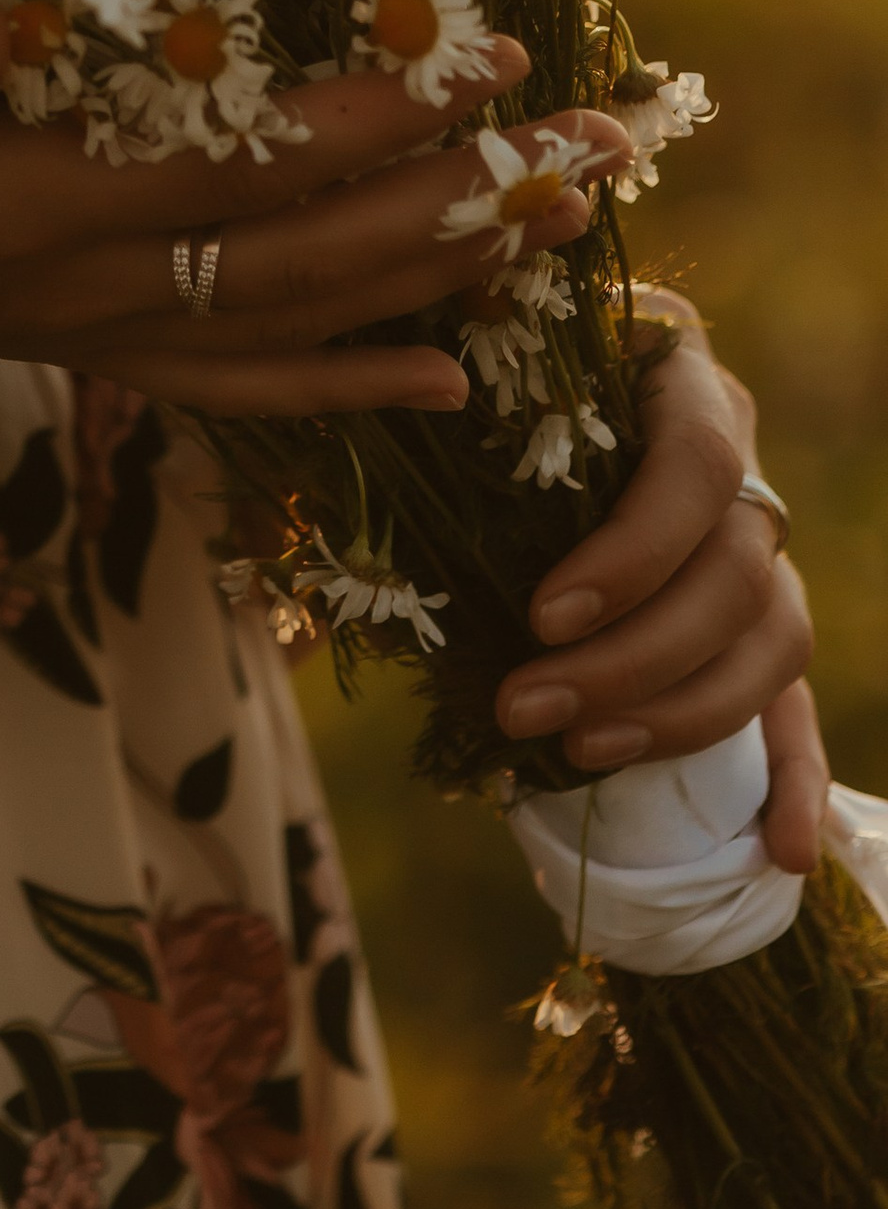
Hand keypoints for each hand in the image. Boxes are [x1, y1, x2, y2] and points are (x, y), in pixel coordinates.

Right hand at [0, 0, 628, 417]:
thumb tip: (1, 14)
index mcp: (19, 204)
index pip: (239, 165)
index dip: (369, 118)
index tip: (485, 61)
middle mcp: (73, 287)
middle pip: (308, 255)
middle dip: (459, 200)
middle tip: (594, 146)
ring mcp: (73, 332)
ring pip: (295, 318)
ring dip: (438, 277)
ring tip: (561, 236)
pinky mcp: (62, 346)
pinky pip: (239, 380)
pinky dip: (351, 379)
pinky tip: (443, 377)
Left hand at [496, 306, 825, 862]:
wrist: (520, 386)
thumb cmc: (482, 368)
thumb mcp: (479, 359)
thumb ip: (463, 383)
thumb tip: (411, 434)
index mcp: (679, 370)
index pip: (697, 462)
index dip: (633, 551)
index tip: (542, 615)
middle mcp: (740, 451)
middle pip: (734, 569)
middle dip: (631, 657)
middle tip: (524, 706)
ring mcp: (760, 541)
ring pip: (769, 637)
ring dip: (680, 714)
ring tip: (580, 752)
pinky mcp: (763, 620)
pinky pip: (798, 702)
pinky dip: (796, 779)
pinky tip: (785, 849)